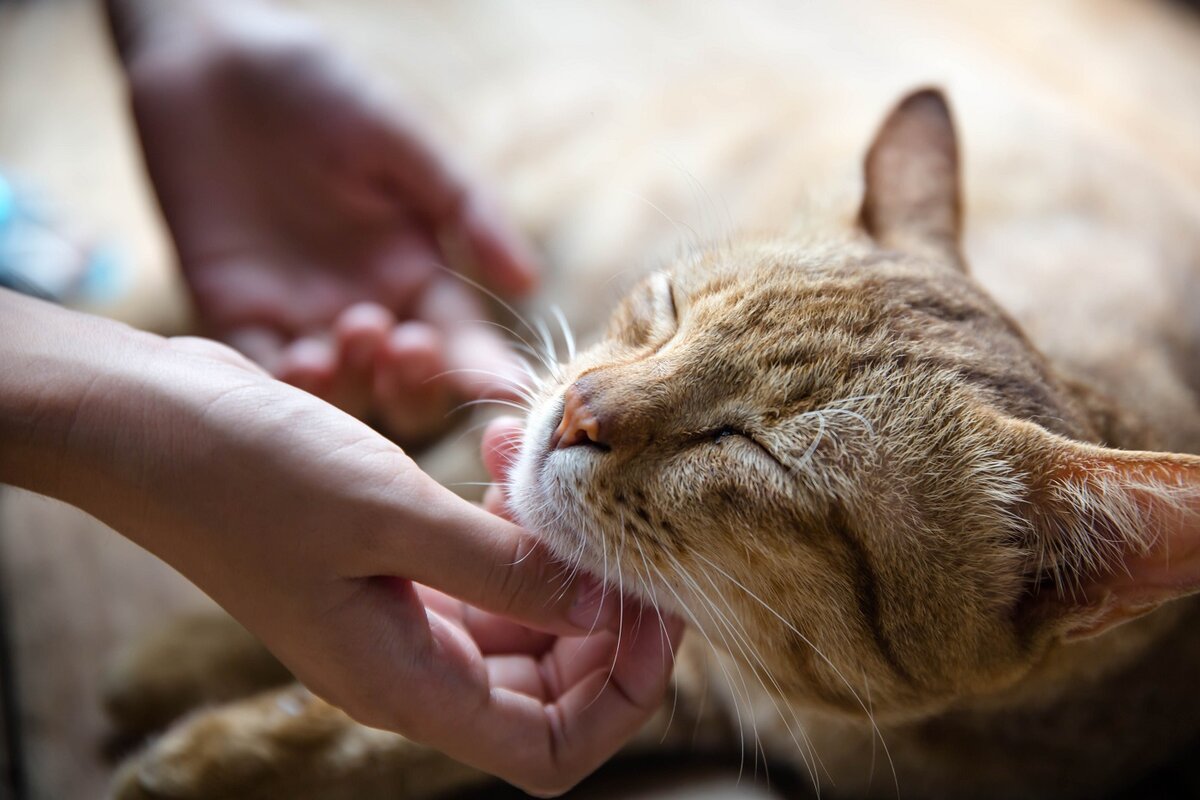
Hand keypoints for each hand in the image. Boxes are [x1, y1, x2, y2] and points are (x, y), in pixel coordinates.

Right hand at [0, 291, 679, 794]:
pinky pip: (478, 565)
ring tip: (540, 456)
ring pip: (520, 615)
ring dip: (549, 546)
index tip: (652, 607)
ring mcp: (397, 616)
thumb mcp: (388, 514)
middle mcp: (409, 665)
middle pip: (551, 684)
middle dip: (600, 610)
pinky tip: (502, 449)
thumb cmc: (247, 473)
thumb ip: (503, 567)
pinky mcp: (388, 565)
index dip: (621, 694)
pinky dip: (505, 518)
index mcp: (406, 683)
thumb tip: (602, 606)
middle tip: (620, 521)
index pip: (550, 749)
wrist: (145, 425)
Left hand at [113, 0, 536, 442]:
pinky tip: (303, 359)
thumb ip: (468, 208)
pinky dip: (285, 386)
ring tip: (358, 330)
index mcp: (417, 271)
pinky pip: (264, 374)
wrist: (213, 65)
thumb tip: (530, 283)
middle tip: (411, 343)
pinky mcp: (236, 315)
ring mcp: (301, 318)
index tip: (508, 387)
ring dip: (359, 382)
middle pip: (405, 384)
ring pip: (342, 392)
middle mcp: (367, 307)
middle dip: (417, 382)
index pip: (462, 337)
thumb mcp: (406, 141)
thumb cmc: (321, 89)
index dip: (485, 367)